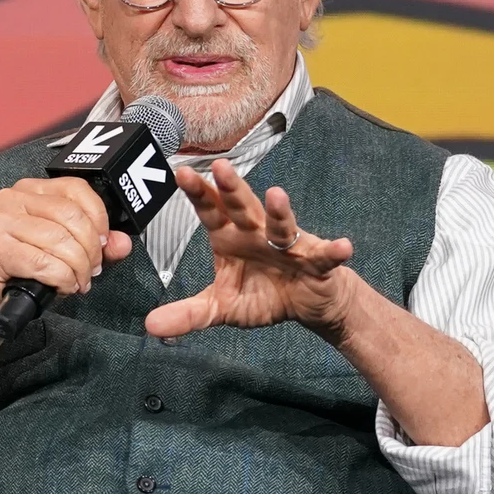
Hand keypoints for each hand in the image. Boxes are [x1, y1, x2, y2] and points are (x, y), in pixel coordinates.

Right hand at [0, 177, 133, 325]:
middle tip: (91, 269)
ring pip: (61, 241)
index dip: (98, 217)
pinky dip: (62, 279)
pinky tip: (62, 285)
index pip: (76, 188)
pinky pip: (45, 263)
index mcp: (32, 189)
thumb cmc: (29, 268)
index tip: (102, 241)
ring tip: (77, 280)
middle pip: (71, 216)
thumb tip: (121, 242)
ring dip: (78, 268)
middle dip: (90, 249)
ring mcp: (1, 221)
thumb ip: (99, 243)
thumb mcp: (70, 250)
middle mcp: (13, 198)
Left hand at [145, 159, 357, 339]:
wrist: (308, 303)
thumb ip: (190, 314)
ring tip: (276, 195)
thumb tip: (150, 327)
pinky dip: (334, 252)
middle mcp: (258, 233)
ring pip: (281, 225)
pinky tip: (343, 247)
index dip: (199, 194)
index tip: (181, 174)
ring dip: (280, 211)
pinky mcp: (316, 261)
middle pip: (244, 207)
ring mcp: (288, 245)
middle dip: (233, 189)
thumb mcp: (223, 307)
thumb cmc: (264, 294)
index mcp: (231, 238)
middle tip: (220, 167)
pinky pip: (325, 256)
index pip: (211, 212)